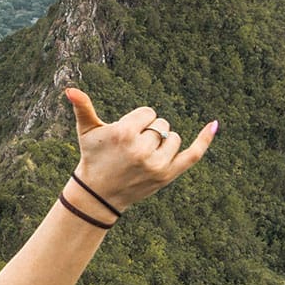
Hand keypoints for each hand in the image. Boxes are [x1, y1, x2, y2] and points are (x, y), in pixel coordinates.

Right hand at [64, 88, 214, 210]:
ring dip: (161, 142)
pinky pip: (193, 154)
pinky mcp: (168, 175)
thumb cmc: (93, 156)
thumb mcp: (87, 132)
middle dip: (147, 132)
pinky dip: (204, 139)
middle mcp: (141, 149)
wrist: (99, 194)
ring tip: (143, 156)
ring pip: (173, 137)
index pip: (148, 113)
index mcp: (123, 134)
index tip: (124, 136)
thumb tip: (70, 89)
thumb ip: (82, 108)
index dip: (137, 121)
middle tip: (130, 150)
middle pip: (160, 124)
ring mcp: (156, 164)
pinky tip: (213, 124)